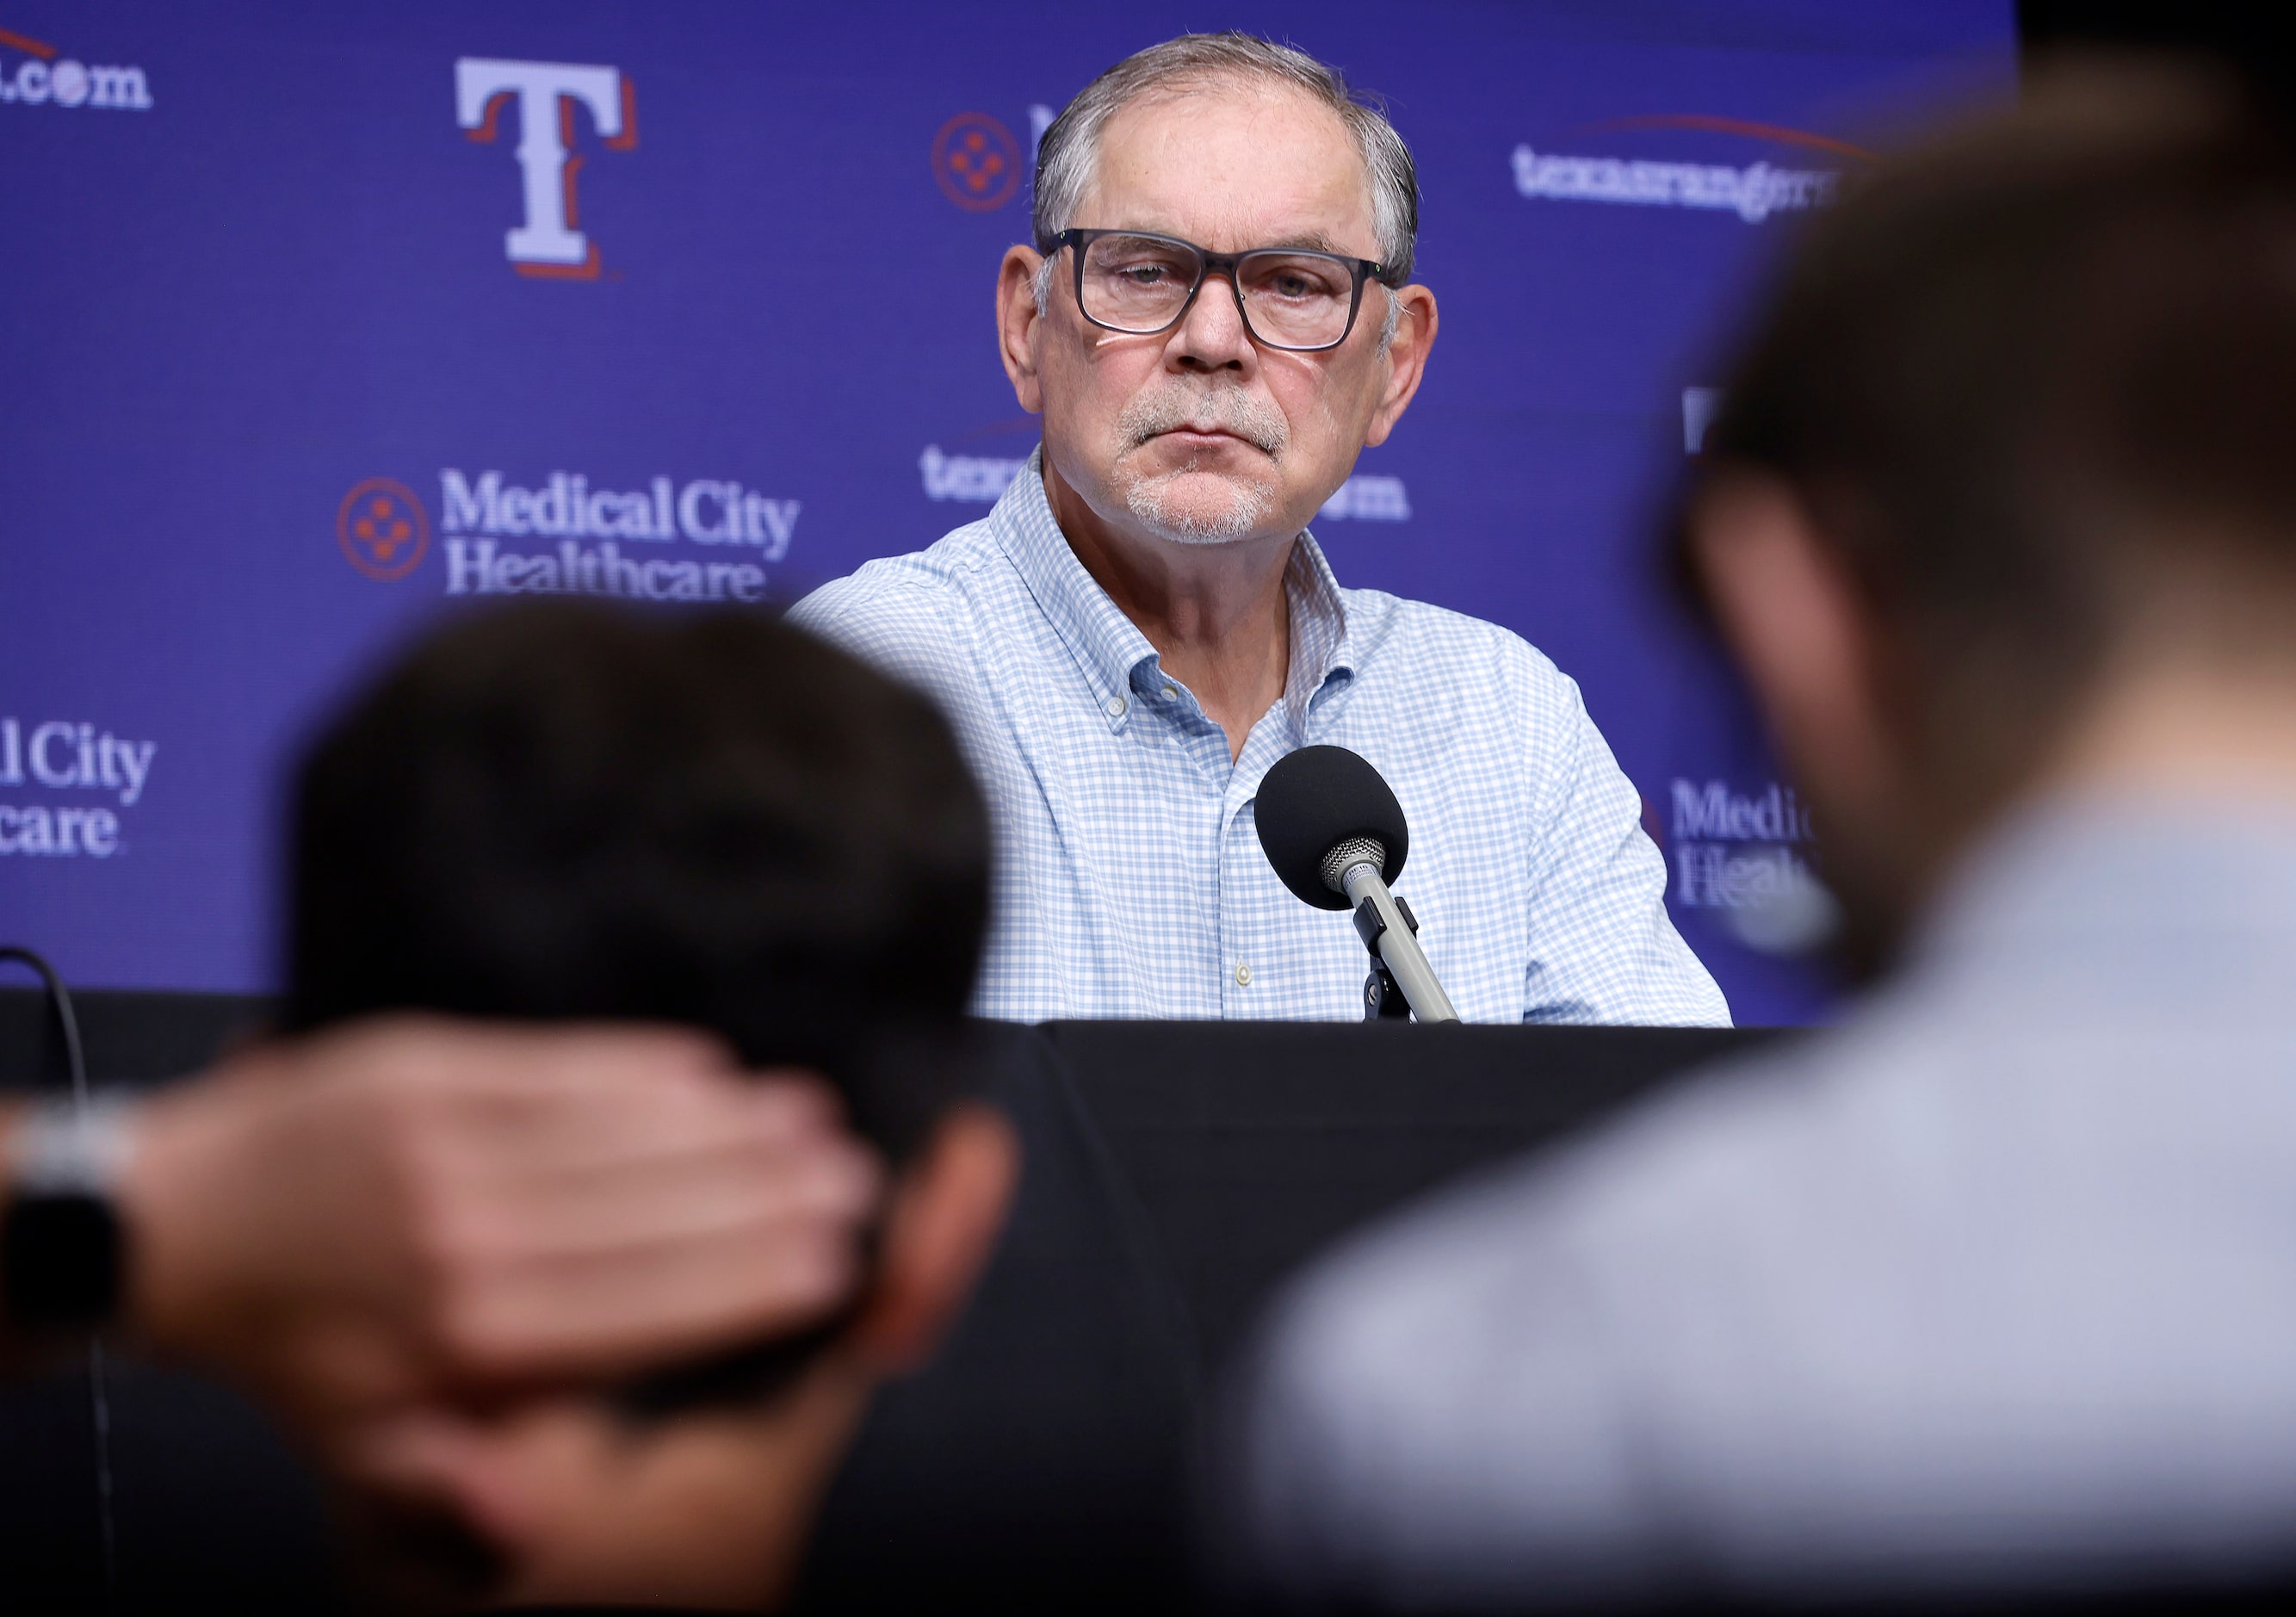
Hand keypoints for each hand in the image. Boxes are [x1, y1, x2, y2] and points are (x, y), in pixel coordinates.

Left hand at [117, 1016, 880, 1453]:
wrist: (177, 1221)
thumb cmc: (290, 1341)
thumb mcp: (363, 1451)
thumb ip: (459, 1481)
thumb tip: (535, 1513)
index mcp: (472, 1341)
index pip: (653, 1309)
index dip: (755, 1282)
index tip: (833, 1262)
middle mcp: (473, 1239)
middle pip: (660, 1214)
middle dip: (773, 1195)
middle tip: (853, 1175)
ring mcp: (450, 1143)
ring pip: (626, 1132)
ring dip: (731, 1123)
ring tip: (810, 1115)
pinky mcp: (427, 1067)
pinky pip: (562, 1063)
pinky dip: (644, 1065)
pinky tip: (710, 1065)